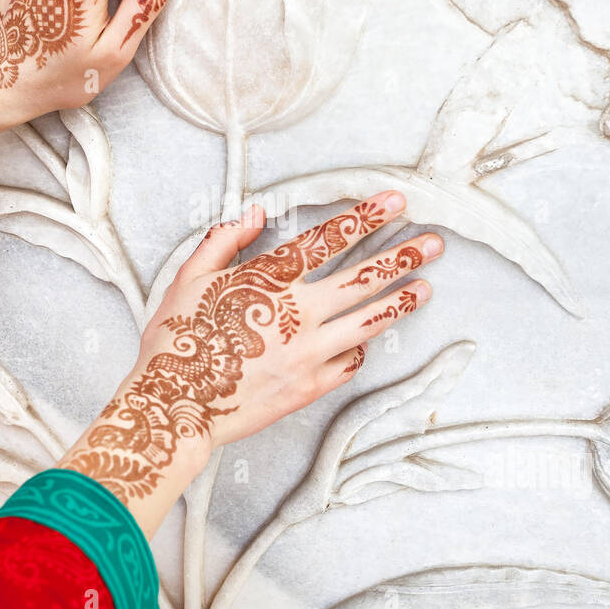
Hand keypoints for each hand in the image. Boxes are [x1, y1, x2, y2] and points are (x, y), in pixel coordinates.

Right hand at [59, 192, 442, 526]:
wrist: (176, 406)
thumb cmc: (176, 340)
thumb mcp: (189, 279)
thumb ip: (223, 241)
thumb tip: (254, 214)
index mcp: (268, 281)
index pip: (327, 240)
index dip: (364, 217)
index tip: (394, 202)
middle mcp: (297, 314)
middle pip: (362, 279)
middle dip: (402, 257)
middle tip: (433, 242)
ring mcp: (308, 353)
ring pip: (367, 321)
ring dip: (401, 301)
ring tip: (426, 287)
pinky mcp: (309, 386)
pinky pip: (349, 362)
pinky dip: (361, 347)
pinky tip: (370, 338)